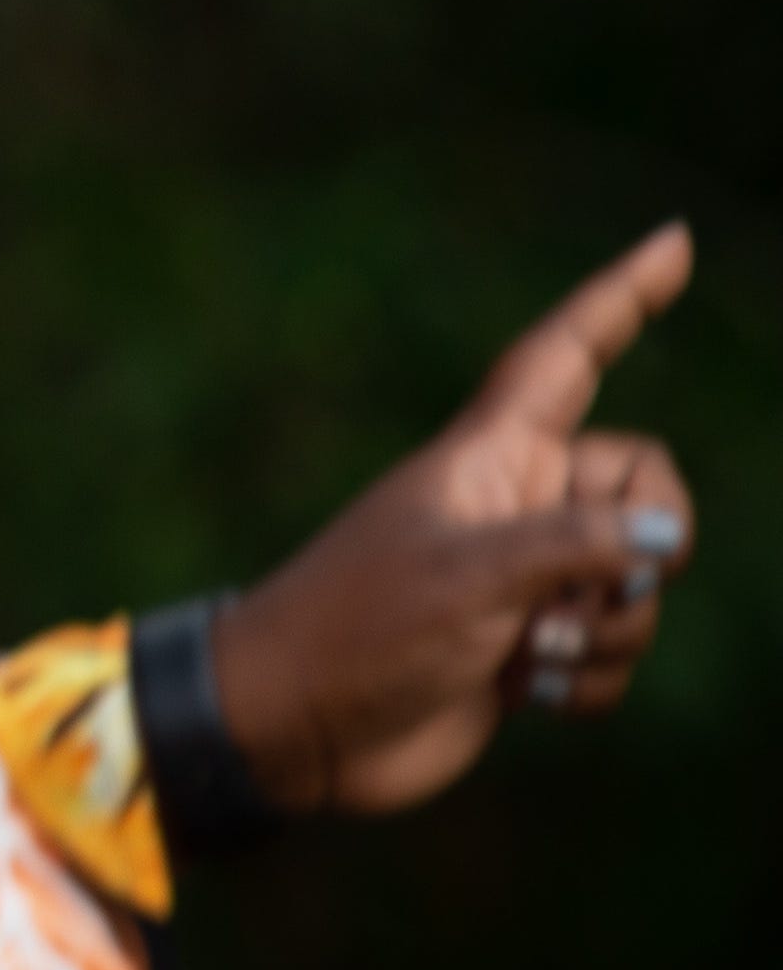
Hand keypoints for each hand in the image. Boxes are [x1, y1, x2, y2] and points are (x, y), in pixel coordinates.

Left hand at [214, 223, 697, 814]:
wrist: (296, 727)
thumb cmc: (359, 631)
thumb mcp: (469, 579)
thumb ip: (573, 546)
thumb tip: (659, 537)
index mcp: (492, 456)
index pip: (568, 356)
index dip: (621, 299)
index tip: (673, 242)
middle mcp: (517, 505)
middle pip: (647, 488)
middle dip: (647, 548)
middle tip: (589, 592)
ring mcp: (524, 578)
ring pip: (637, 585)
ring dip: (603, 632)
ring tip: (518, 652)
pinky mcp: (525, 647)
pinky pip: (613, 654)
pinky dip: (584, 681)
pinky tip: (520, 693)